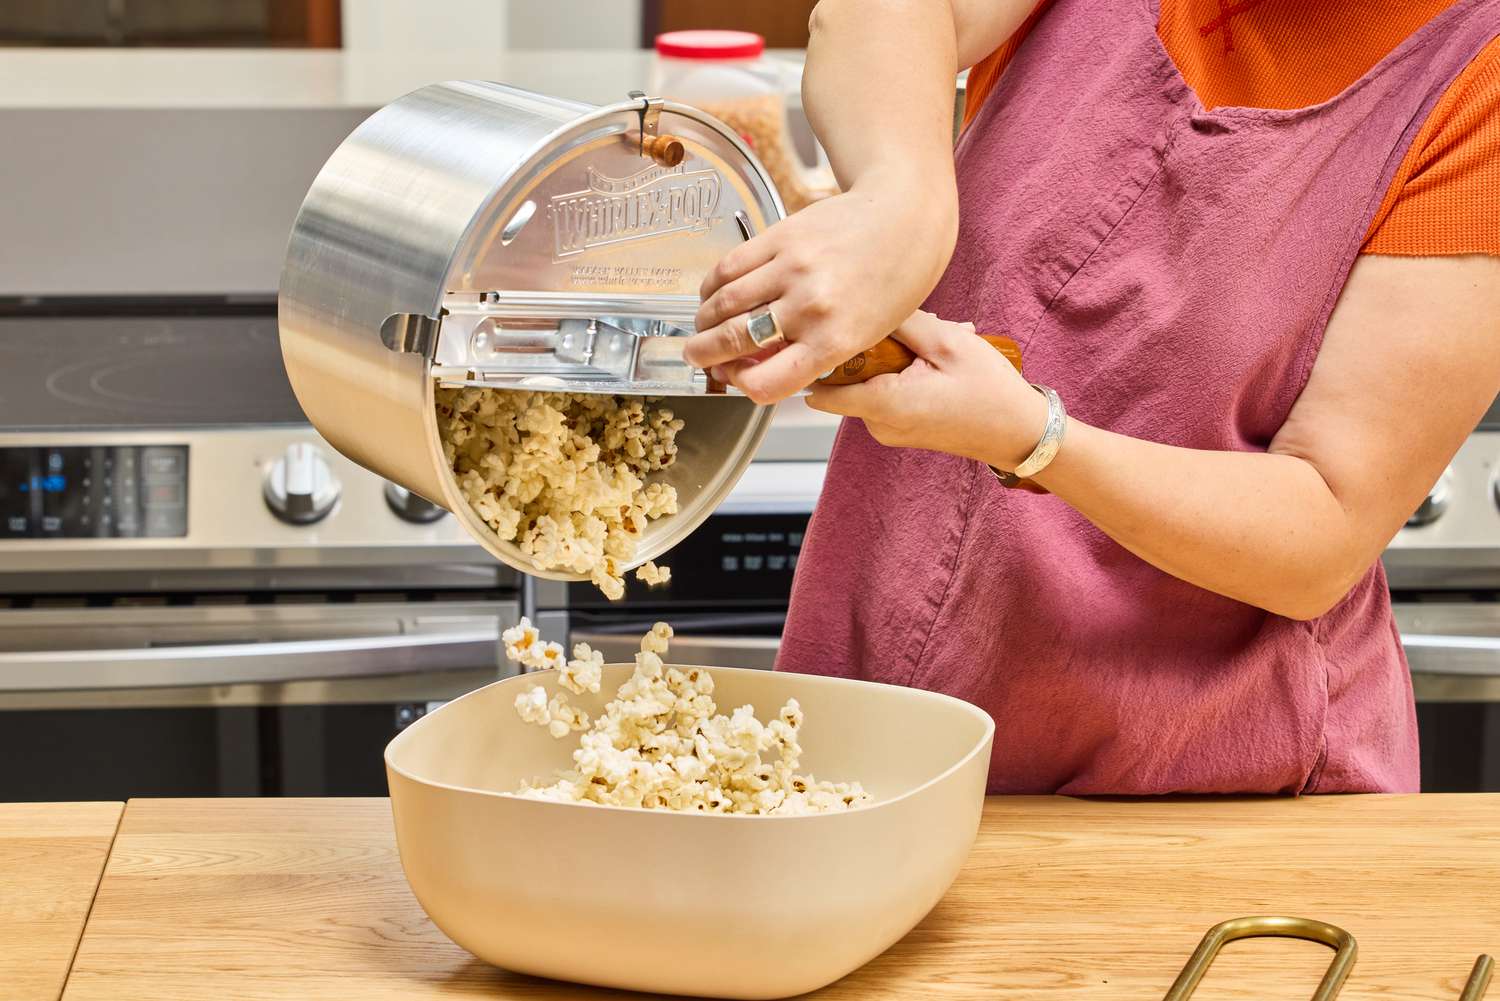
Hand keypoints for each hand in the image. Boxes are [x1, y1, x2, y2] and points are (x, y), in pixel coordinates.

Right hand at [682, 170, 956, 404]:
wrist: (906, 217)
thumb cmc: (894, 280)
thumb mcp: (865, 333)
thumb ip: (817, 354)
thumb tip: (763, 368)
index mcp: (835, 341)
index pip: (766, 383)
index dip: (743, 387)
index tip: (739, 380)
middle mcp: (810, 307)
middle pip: (734, 343)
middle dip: (704, 356)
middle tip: (695, 358)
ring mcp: (791, 269)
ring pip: (724, 305)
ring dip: (702, 322)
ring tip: (699, 329)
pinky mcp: (780, 237)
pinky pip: (729, 267)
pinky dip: (712, 287)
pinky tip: (712, 295)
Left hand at [807, 310, 1047, 469]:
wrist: (1019, 434)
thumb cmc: (991, 393)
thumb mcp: (947, 343)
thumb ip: (901, 323)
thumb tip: (864, 306)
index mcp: (883, 404)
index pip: (820, 385)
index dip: (823, 354)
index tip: (837, 328)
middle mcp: (877, 424)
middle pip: (850, 375)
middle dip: (876, 345)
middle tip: (918, 330)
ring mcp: (887, 430)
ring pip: (871, 380)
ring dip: (896, 356)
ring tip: (937, 343)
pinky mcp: (899, 429)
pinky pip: (887, 392)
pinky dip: (905, 372)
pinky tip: (937, 361)